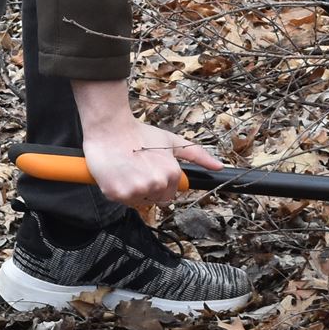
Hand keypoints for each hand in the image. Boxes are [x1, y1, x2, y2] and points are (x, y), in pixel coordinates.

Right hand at [77, 100, 225, 206]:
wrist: (109, 128)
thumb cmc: (138, 133)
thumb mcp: (171, 141)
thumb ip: (196, 155)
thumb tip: (218, 167)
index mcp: (172, 174)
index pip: (169, 195)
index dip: (158, 183)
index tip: (149, 170)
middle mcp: (157, 184)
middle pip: (153, 200)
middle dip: (145, 188)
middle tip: (135, 169)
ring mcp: (137, 190)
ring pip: (137, 201)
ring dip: (131, 190)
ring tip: (126, 170)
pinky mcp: (118, 193)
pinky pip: (121, 200)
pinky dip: (116, 190)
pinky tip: (116, 174)